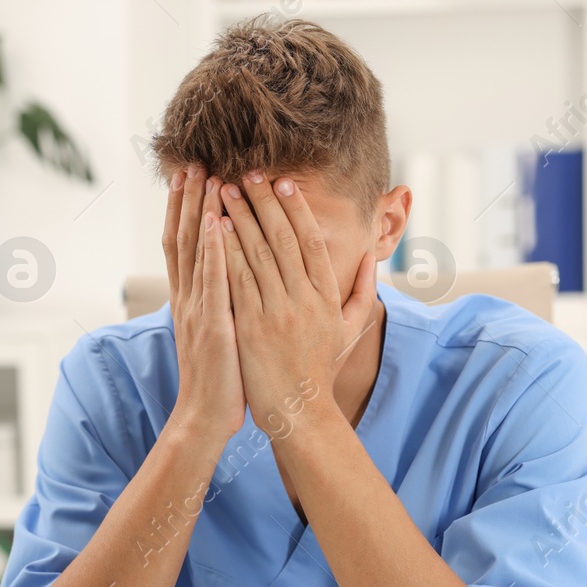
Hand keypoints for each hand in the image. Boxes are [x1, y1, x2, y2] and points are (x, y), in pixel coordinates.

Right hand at [161, 167, 244, 445]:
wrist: (205, 416)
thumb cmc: (221, 376)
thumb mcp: (219, 329)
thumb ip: (221, 298)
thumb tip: (230, 272)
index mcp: (192, 298)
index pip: (185, 243)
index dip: (187, 208)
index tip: (192, 175)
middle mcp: (189, 298)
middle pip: (184, 238)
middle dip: (187, 199)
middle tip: (192, 162)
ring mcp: (199, 310)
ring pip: (196, 253)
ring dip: (199, 214)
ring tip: (204, 178)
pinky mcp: (214, 326)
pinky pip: (213, 283)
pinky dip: (214, 253)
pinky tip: (219, 226)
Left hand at [218, 173, 377, 430]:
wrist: (298, 411)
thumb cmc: (320, 369)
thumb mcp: (350, 330)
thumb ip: (362, 290)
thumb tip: (372, 255)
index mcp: (326, 297)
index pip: (311, 242)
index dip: (297, 209)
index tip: (284, 183)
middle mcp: (303, 300)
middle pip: (282, 239)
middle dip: (263, 203)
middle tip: (247, 174)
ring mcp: (276, 313)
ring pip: (257, 255)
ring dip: (240, 218)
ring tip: (225, 191)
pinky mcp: (251, 328)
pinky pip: (237, 282)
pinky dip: (226, 252)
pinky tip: (214, 229)